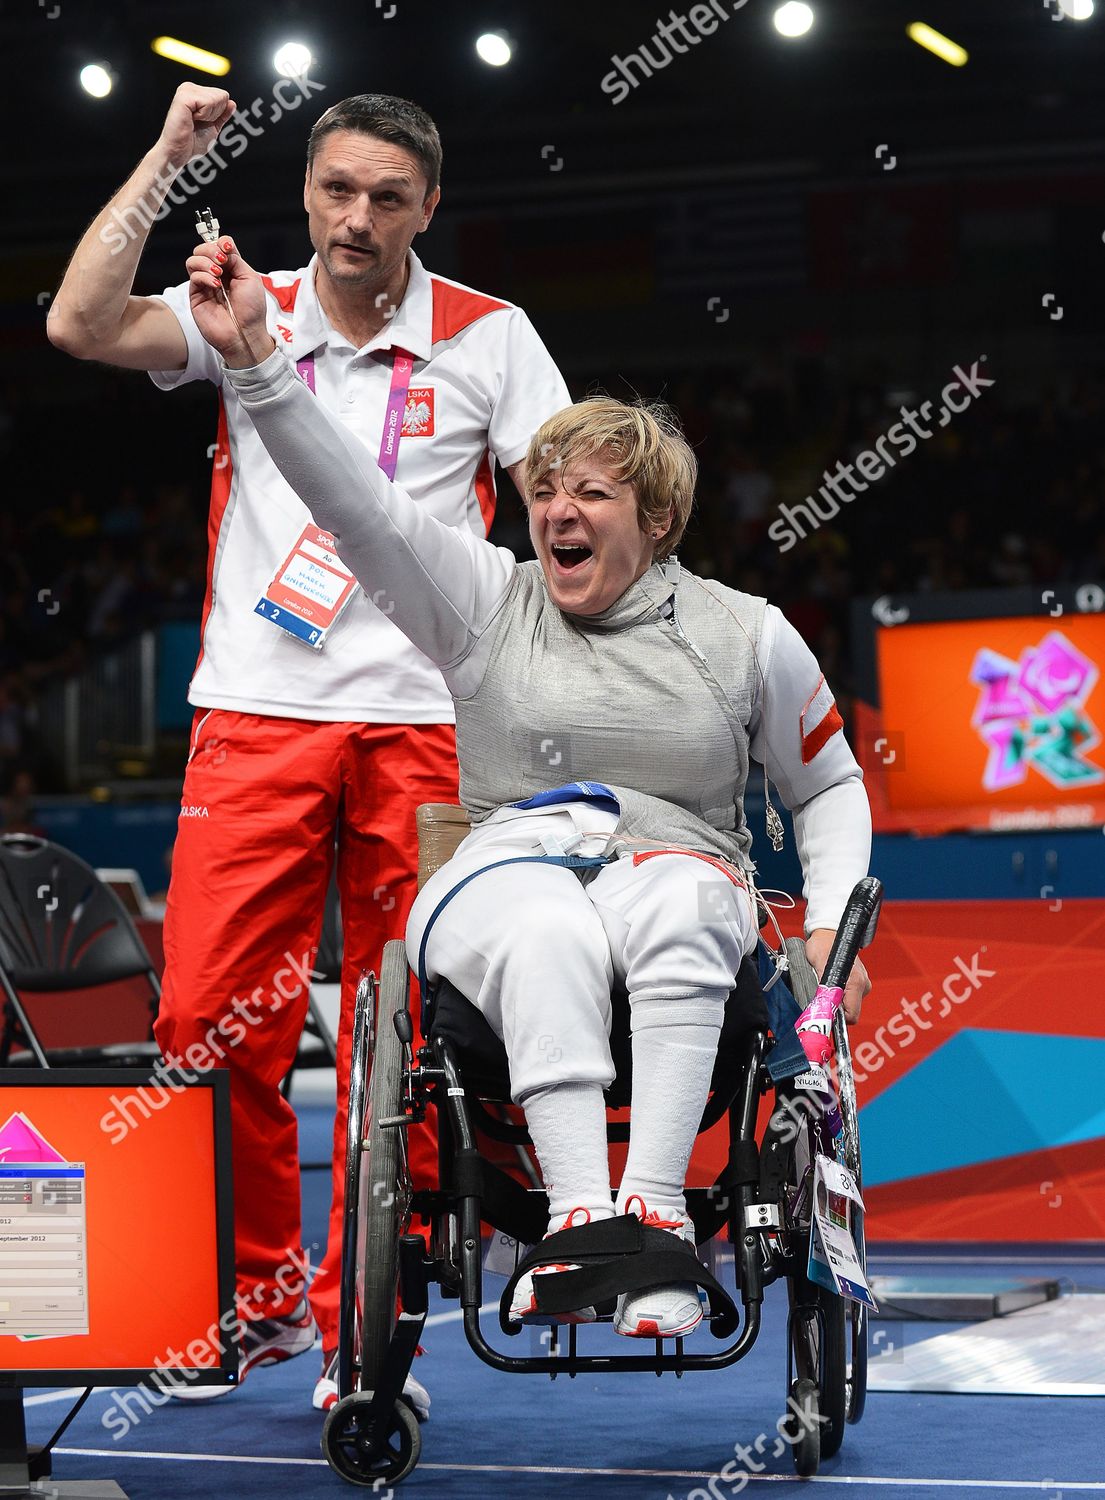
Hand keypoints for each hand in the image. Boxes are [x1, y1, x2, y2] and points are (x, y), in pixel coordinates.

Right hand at [155, 83, 236, 170]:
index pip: (223, 96)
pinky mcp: (184, 96)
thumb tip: (232, 103)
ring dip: (209, 116)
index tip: (203, 122)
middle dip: (215, 114)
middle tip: (198, 123)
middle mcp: (190, 89)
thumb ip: (222, 115)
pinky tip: (192, 120)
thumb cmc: (191, 143)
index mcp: (195, 93)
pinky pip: (208, 102)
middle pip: (222, 95)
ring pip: (216, 98)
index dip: (219, 113)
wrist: (179, 153)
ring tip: (194, 122)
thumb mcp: (213, 127)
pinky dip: (205, 116)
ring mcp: (186, 90)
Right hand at [186, 238, 274, 367]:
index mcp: (231, 270)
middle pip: (203, 249)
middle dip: (211, 250)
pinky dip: (204, 275)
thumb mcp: (250, 278)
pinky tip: (215, 285)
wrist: (245, 333)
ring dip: (205, 261)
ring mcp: (205, 285)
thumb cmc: (252, 311)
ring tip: (218, 273)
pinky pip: (193, 276)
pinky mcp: (196, 295)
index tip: (227, 248)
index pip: (219, 247)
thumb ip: (236, 260)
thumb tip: (223, 246)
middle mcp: (216, 275)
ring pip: (193, 260)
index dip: (221, 243)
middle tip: (221, 260)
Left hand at [804, 928, 870, 1024]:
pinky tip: (830, 982)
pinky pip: (847, 997)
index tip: (823, 1010)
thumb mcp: (817, 965)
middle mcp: (863, 984)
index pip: (852, 1015)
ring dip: (835, 1000)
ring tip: (824, 984)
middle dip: (834, 1008)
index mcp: (856, 982)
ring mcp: (862, 984)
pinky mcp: (858, 982)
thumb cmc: (823, 944)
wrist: (828, 932)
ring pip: (848, 1004)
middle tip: (820, 995)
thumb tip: (823, 1006)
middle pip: (850, 1011)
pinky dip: (838, 994)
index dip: (837, 1017)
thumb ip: (822, 987)